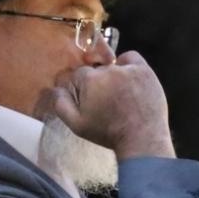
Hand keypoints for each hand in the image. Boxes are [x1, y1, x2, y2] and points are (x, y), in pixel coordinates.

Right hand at [43, 51, 175, 158]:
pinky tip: (129, 79)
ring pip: (113, 66)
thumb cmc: (108, 134)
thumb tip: (53, 89)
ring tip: (120, 94)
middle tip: (106, 102)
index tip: (91, 102)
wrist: (141, 139)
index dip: (83, 89)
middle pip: (96, 71)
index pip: (79, 75)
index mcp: (89, 80)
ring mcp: (127, 69)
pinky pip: (131, 58)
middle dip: (98, 84)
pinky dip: (128, 65)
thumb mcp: (77, 125)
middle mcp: (107, 70)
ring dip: (113, 76)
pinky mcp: (144, 71)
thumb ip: (61, 104)